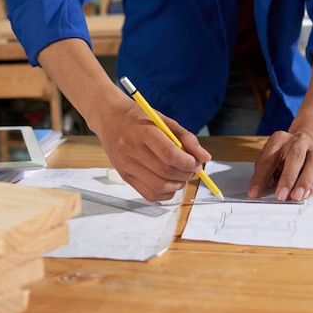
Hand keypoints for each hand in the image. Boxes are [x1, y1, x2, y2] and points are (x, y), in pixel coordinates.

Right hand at [95, 102, 210, 201]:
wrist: (109, 118)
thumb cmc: (138, 118)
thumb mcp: (163, 120)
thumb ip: (186, 138)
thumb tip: (204, 158)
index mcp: (142, 132)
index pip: (170, 155)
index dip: (188, 162)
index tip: (196, 162)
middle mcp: (130, 150)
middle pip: (166, 172)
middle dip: (186, 174)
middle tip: (192, 169)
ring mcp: (125, 166)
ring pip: (159, 187)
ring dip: (178, 185)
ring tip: (182, 175)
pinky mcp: (124, 176)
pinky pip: (149, 194)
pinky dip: (165, 194)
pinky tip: (170, 184)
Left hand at [247, 131, 312, 200]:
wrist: (312, 140)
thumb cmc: (286, 155)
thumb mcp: (271, 159)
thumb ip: (265, 174)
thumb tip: (260, 191)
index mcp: (279, 140)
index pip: (267, 160)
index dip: (260, 178)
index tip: (254, 193)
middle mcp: (299, 141)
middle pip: (295, 157)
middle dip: (287, 178)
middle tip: (281, 196)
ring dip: (304, 182)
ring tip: (296, 196)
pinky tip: (308, 194)